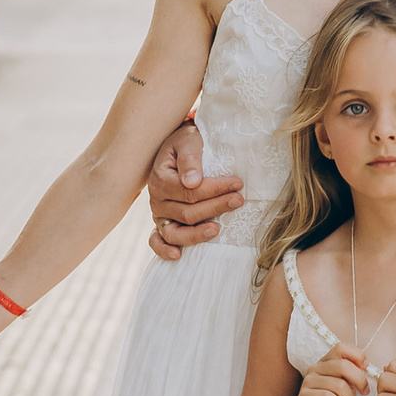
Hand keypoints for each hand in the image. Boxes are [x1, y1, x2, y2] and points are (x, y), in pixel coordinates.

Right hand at [147, 117, 246, 261]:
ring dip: (196, 234)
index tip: (238, 183)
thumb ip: (190, 158)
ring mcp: (159, 214)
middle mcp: (157, 199)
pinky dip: (164, 250)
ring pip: (174, 232)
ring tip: (217, 230)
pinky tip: (178, 255)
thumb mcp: (187, 141)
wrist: (178, 147)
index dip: (215, 189)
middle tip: (239, 200)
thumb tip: (193, 181)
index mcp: (161, 179)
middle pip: (187, 212)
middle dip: (215, 207)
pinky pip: (157, 241)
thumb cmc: (185, 142)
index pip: (190, 191)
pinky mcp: (162, 223)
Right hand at [280, 345, 367, 395]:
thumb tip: (364, 368)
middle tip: (364, 393)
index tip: (365, 368)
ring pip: (338, 384)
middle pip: (343, 365)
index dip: (357, 355)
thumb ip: (351, 377)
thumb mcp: (344, 389)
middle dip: (360, 380)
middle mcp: (316, 368)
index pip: (341, 347)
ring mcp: (309, 381)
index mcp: (325, 363)